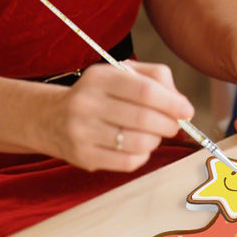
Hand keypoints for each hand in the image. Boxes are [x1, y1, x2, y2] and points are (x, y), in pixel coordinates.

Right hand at [49, 60, 194, 171]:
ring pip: (138, 142)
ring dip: (156, 140)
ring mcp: (82, 132)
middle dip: (168, 124)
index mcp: (99, 77)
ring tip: (154, 134)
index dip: (172, 102)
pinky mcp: (83, 157)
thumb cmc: (99, 94)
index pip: (145, 90)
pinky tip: (139, 147)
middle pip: (143, 118)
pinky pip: (127, 162)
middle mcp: (87, 103)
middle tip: (174, 125)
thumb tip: (181, 103)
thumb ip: (155, 78)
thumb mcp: (121, 73)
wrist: (50, 118)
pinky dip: (142, 156)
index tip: (186, 110)